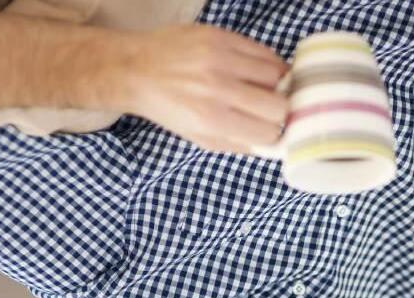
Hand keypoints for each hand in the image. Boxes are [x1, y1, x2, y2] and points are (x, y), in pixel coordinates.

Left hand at [100, 24, 288, 153]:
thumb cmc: (168, 108)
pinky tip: (260, 70)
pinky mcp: (221, 36)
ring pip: (277, 75)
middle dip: (279, 111)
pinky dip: (268, 63)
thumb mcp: (199, 138)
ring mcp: (220, 59)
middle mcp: (218, 89)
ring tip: (265, 88)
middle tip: (270, 109)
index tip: (267, 129)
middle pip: (278, 105)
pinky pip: (263, 51)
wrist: (134, 68)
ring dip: (276, 85)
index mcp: (212, 120)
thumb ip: (237, 144)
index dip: (272, 133)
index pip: (268, 132)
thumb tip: (273, 145)